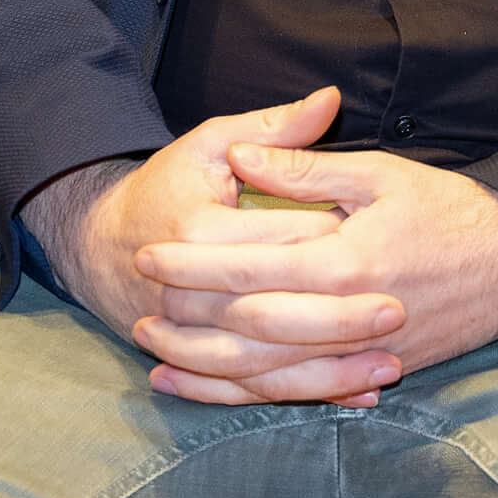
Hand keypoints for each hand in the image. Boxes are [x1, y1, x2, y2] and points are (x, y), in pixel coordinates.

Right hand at [17, 89, 376, 399]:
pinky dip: (304, 395)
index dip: (331, 243)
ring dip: (330, 372)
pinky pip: (255, 389)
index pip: (275, 241)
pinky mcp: (200, 362)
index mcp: (199, 231)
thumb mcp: (211, 144)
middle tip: (399, 310)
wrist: (99, 244)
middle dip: (338, 318)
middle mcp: (191, 294)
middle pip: (274, 312)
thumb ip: (274, 130)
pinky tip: (354, 397)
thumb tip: (331, 100)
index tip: (388, 242)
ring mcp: (192, 336)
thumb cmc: (166, 187)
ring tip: (390, 367)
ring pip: (268, 365)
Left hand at [130, 131, 497, 406]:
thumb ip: (308, 169)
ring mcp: (358, 354)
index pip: (248, 266)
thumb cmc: (450, 209)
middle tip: (140, 299)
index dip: (193, 260)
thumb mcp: (381, 172)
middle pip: (244, 325)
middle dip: (186, 313)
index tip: (149, 250)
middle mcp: (344, 316)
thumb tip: (245, 157)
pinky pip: (296, 393)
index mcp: (343, 260)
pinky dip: (246, 396)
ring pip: (263, 372)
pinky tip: (209, 387)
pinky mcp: (372, 373)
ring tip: (155, 350)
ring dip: (204, 364)